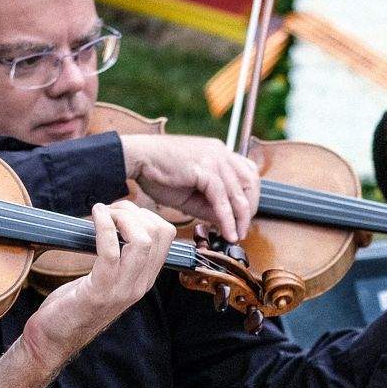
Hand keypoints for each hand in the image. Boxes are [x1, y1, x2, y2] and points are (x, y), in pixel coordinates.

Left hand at [20, 201, 173, 367]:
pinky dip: (103, 227)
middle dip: (133, 211)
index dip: (144, 213)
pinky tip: (94, 216)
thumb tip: (118, 221)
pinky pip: (110, 252)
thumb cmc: (74, 305)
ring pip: (141, 241)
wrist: (54, 339)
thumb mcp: (107, 280)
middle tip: (109, 211)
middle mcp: (139, 285)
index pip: (166, 236)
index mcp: (144, 280)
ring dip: (120, 216)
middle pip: (158, 233)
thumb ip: (119, 257)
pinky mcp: (99, 292)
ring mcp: (122, 290)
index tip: (120, 211)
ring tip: (102, 214)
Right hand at [121, 134, 259, 241]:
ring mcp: (214, 158)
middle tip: (242, 230)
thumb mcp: (191, 194)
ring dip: (240, 218)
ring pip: (239, 192)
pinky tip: (227, 233)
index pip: (248, 173)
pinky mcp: (204, 168)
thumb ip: (210, 207)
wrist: (135, 159)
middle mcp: (220, 152)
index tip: (244, 217)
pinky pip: (222, 198)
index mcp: (218, 152)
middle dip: (249, 209)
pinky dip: (227, 219)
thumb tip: (228, 224)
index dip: (250, 197)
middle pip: (251, 182)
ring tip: (236, 235)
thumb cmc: (158, 174)